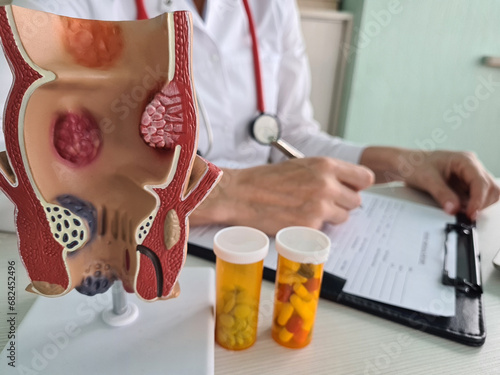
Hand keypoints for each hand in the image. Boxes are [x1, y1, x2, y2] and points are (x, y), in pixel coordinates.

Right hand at [190, 157, 373, 234]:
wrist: (240, 194)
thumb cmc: (266, 179)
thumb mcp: (301, 165)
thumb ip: (325, 174)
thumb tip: (345, 185)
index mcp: (326, 165)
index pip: (364, 177)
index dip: (356, 185)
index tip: (348, 189)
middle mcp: (327, 185)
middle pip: (355, 201)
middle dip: (341, 203)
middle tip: (323, 203)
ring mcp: (320, 207)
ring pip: (342, 217)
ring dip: (330, 217)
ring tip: (308, 211)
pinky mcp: (309, 226)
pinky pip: (323, 230)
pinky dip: (313, 228)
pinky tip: (296, 219)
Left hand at [403, 150, 498, 219]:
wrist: (405, 164)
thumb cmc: (415, 164)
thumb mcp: (427, 179)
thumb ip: (441, 194)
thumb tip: (454, 209)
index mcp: (465, 160)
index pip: (481, 182)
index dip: (478, 200)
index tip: (470, 213)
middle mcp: (471, 167)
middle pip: (491, 188)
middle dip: (481, 203)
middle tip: (466, 216)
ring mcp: (469, 177)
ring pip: (487, 194)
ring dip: (478, 205)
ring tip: (461, 212)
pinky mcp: (464, 186)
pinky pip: (475, 198)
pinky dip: (471, 206)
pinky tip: (459, 209)